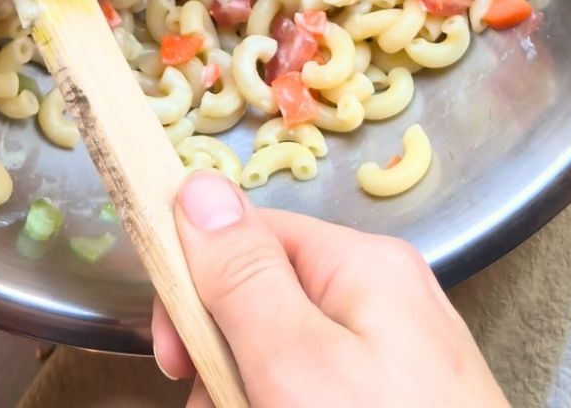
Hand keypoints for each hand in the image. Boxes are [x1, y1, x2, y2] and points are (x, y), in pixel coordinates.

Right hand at [152, 171, 507, 407]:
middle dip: (227, 366)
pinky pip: (320, 395)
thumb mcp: (297, 365)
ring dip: (252, 399)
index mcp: (366, 267)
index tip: (171, 357)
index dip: (198, 288)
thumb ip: (244, 275)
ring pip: (287, 364)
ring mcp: (399, 366)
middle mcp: (387, 303)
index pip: (251, 235)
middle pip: (266, 306)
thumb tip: (197, 183)